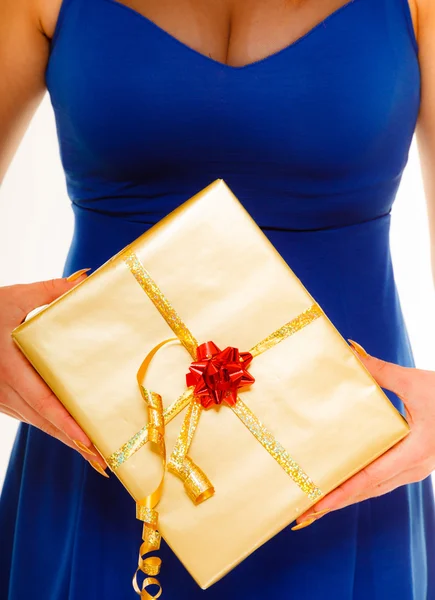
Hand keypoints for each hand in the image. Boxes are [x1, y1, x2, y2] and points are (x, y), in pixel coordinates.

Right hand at [0, 269, 108, 476]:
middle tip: (105, 461)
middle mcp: (5, 389)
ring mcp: (1, 397)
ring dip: (65, 440)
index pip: (44, 402)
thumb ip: (48, 291)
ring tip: (95, 455)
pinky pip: (30, 417)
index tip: (90, 441)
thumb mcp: (12, 298)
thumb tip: (84, 279)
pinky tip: (70, 435)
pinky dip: (52, 428)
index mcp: (9, 367)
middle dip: (75, 443)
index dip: (67, 424)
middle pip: (46, 422)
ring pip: (38, 424)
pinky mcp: (2, 398)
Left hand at [292, 339, 434, 528]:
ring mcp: (416, 469)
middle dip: (337, 500)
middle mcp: (415, 467)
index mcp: (415, 451)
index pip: (370, 476)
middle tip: (307, 509)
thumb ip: (383, 371)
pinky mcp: (414, 463)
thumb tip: (352, 353)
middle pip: (369, 489)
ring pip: (376, 488)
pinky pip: (384, 480)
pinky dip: (362, 485)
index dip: (342, 491)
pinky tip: (344, 483)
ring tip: (319, 501)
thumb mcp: (416, 382)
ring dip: (348, 496)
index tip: (318, 501)